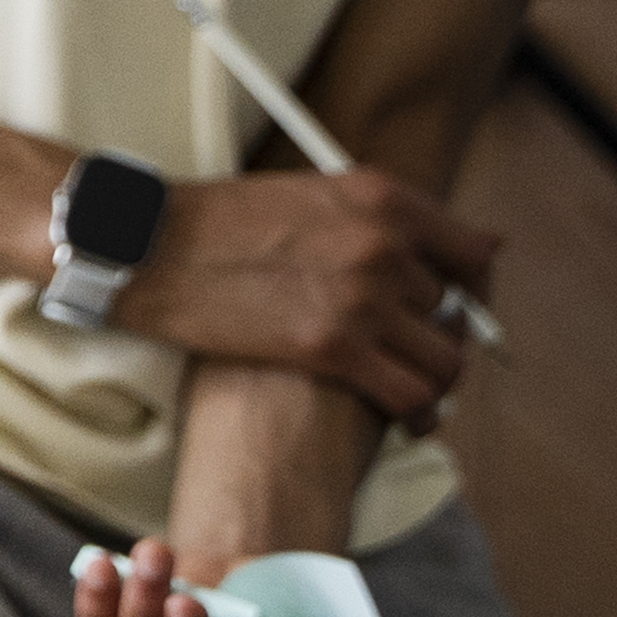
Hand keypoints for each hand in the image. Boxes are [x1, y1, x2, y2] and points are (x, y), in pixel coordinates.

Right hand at [109, 166, 497, 421]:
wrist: (141, 246)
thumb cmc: (214, 223)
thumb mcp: (309, 195)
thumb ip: (376, 219)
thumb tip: (450, 250)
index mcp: (382, 198)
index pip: (475, 253)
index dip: (473, 290)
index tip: (455, 310)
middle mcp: (384, 243)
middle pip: (455, 310)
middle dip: (437, 337)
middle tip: (409, 356)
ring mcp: (362, 296)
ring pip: (445, 358)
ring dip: (434, 380)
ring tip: (415, 393)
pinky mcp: (332, 347)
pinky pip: (411, 394)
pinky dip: (417, 414)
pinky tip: (407, 421)